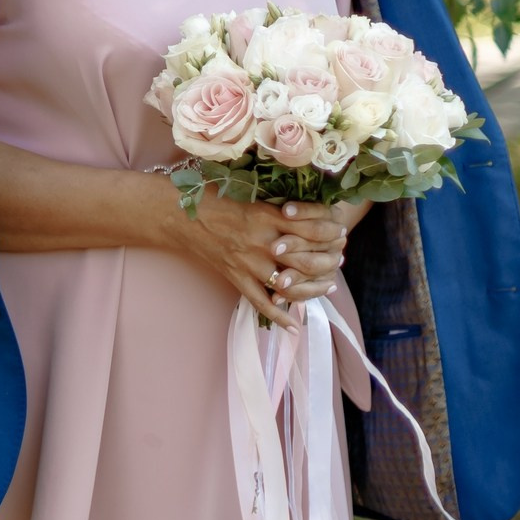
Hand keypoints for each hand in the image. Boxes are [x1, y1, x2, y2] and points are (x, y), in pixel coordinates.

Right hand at [172, 194, 355, 327]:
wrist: (179, 215)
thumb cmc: (212, 198)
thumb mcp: (248, 194)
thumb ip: (276, 203)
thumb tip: (306, 208)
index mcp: (265, 216)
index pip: (310, 226)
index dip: (330, 230)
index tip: (340, 231)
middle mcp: (261, 241)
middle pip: (305, 258)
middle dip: (328, 261)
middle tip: (340, 260)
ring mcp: (248, 262)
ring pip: (288, 283)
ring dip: (312, 289)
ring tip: (327, 287)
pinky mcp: (235, 277)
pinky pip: (259, 301)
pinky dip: (277, 315)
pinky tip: (292, 325)